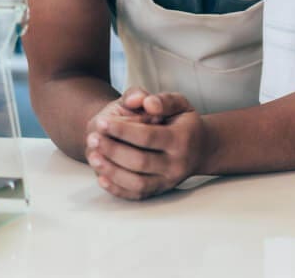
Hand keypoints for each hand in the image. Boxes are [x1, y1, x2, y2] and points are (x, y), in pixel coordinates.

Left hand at [86, 92, 207, 199]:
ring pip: (137, 182)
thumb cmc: (185, 122)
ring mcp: (169, 180)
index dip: (122, 130)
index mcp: (181, 139)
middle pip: (140, 161)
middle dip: (112, 150)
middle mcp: (177, 163)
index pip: (148, 136)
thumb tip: (147, 103)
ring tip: (94, 156)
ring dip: (111, 171)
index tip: (103, 122)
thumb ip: (163, 99)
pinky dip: (117, 189)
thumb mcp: (179, 104)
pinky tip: (102, 176)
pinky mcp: (160, 191)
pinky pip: (137, 195)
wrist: (201, 148)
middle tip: (92, 138)